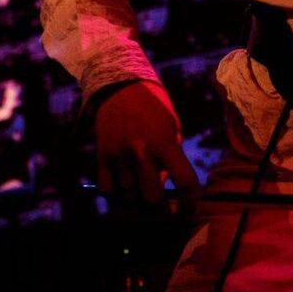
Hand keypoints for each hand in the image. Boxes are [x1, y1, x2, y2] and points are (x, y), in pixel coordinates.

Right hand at [94, 80, 200, 206]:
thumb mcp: (171, 127)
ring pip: (129, 195)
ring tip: (138, 178)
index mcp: (165, 143)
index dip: (190, 199)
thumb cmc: (154, 108)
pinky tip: (121, 179)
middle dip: (158, 199)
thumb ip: (171, 158)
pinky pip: (107, 189)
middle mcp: (142, 151)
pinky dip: (115, 190)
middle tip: (158, 192)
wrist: (122, 86)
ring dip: (135, 193)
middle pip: (152, 197)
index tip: (189, 206)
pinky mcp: (102, 154)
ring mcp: (120, 154)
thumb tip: (163, 186)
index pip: (184, 181)